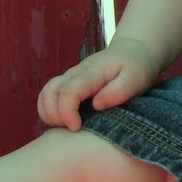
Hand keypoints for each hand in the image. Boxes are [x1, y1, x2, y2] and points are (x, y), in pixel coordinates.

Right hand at [36, 37, 162, 131]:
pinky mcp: (67, 84)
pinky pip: (48, 97)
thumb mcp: (136, 79)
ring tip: (68, 126)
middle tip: (73, 129)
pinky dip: (49, 111)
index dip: (67, 112)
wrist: (133, 52)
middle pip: (50, 93)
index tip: (76, 127)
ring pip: (45, 94)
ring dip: (49, 114)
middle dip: (54, 116)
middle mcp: (75, 73)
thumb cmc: (136, 68)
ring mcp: (69, 77)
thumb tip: (97, 105)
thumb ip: (119, 91)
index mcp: (92, 72)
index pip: (69, 91)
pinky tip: (65, 122)